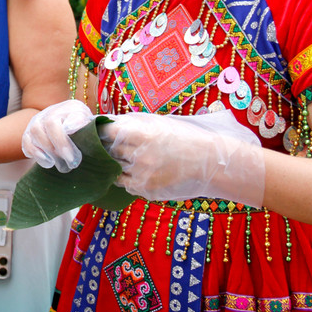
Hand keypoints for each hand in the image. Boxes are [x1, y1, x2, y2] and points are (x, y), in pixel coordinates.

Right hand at [22, 100, 92, 171]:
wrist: (70, 125)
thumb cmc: (86, 130)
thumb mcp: (92, 127)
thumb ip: (91, 131)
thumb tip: (93, 142)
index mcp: (71, 107)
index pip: (65, 119)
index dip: (65, 141)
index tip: (75, 158)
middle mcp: (52, 110)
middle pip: (48, 125)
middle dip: (58, 147)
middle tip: (71, 164)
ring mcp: (38, 120)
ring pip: (34, 132)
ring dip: (46, 151)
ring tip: (58, 165)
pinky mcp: (29, 132)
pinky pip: (26, 141)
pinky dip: (35, 153)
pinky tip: (48, 163)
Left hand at [102, 110, 264, 206]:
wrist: (211, 162)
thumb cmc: (184, 137)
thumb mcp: (158, 122)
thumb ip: (131, 123)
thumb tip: (107, 123)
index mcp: (140, 133)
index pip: (106, 132)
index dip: (102, 131)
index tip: (101, 131)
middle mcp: (138, 154)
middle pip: (108, 150)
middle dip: (109, 147)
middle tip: (111, 145)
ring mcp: (141, 174)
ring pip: (115, 168)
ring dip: (117, 163)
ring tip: (130, 158)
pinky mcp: (146, 189)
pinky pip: (125, 184)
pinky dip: (126, 178)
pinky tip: (136, 171)